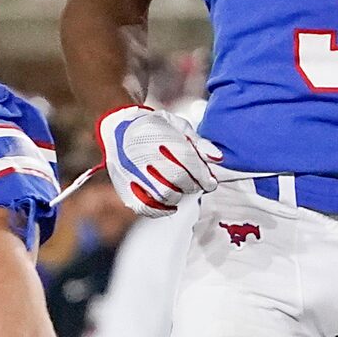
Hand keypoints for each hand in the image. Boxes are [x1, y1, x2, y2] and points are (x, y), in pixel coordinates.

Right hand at [100, 104, 223, 213]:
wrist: (119, 129)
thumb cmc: (155, 128)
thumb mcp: (179, 126)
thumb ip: (199, 143)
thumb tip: (217, 159)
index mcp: (155, 133)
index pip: (187, 159)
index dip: (203, 174)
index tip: (210, 181)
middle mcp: (140, 152)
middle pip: (178, 179)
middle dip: (193, 184)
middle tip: (196, 183)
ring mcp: (130, 172)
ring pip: (165, 195)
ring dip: (180, 195)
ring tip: (181, 187)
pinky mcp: (125, 188)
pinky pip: (146, 207)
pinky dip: (163, 210)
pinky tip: (171, 204)